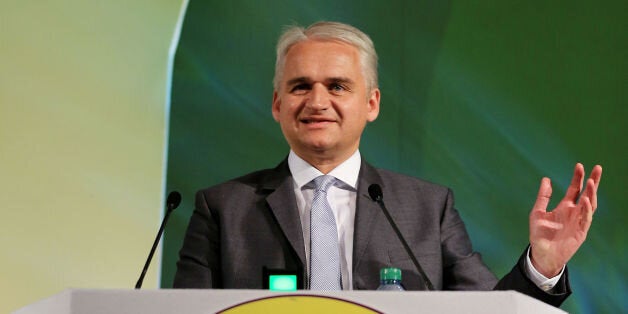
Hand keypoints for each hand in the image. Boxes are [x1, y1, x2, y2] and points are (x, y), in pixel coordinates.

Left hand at [529, 163, 601, 277]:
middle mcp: (574, 213)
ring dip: (591, 194)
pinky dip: (587, 210)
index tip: (579, 165)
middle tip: (597, 168)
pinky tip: (586, 200)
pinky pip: (586, 219)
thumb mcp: (537, 212)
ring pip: (589, 205)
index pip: (575, 189)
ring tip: (591, 182)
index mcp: (565, 207)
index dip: (577, 178)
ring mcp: (578, 222)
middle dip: (593, 181)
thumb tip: (546, 179)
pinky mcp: (580, 232)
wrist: (541, 254)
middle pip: (587, 194)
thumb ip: (543, 196)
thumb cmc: (540, 234)